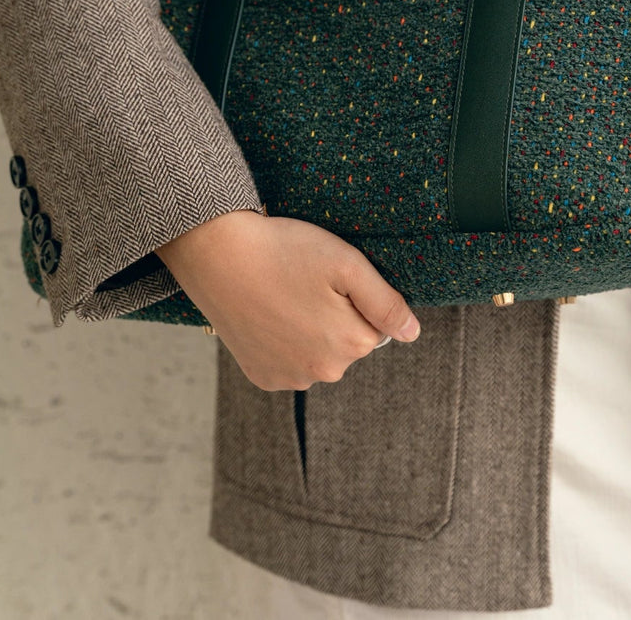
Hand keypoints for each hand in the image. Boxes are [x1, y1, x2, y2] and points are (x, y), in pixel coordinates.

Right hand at [155, 210, 420, 390]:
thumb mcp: (347, 264)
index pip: (376, 326)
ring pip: (319, 353)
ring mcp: (289, 378)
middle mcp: (322, 372)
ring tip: (285, 295)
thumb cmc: (285, 251)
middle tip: (305, 282)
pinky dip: (285, 341)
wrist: (217, 256)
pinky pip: (290, 360)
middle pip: (348, 342)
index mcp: (350, 344)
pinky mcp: (262, 376)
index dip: (356, 297)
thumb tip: (412, 333)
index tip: (328, 278)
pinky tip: (269, 313)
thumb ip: (386, 303)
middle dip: (336, 316)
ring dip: (311, 330)